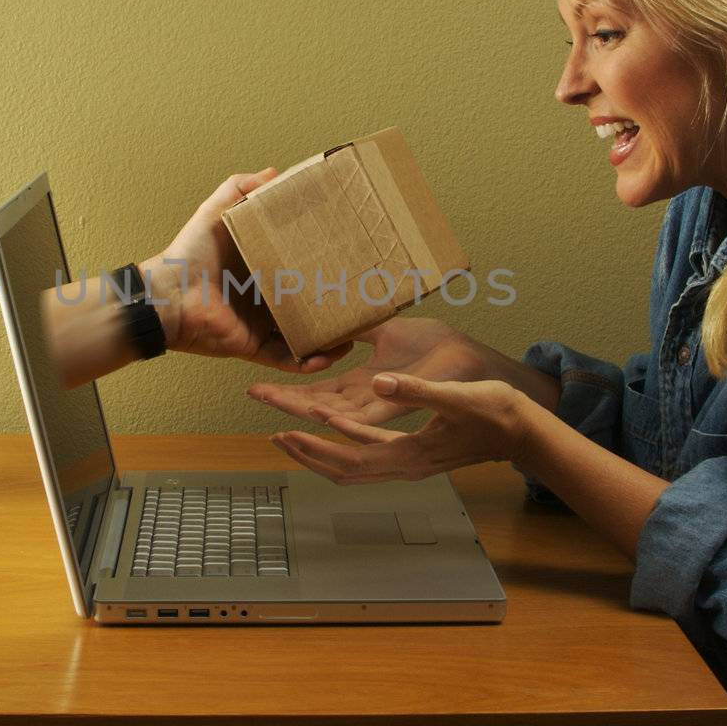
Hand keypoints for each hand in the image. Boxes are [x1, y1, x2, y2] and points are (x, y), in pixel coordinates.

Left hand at [144, 168, 351, 374]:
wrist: (168, 295)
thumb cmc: (190, 252)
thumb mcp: (216, 212)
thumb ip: (240, 188)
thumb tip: (273, 171)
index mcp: (260, 268)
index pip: (299, 267)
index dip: (323, 265)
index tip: (351, 259)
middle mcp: (264, 298)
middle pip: (308, 303)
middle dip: (334, 304)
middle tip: (363, 298)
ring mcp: (261, 325)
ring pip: (304, 335)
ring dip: (329, 339)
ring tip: (354, 334)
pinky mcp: (254, 347)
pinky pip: (287, 359)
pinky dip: (308, 361)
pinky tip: (329, 356)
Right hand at [246, 318, 487, 425]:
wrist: (472, 361)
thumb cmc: (436, 348)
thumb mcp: (388, 330)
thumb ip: (360, 328)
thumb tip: (333, 309)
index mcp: (363, 383)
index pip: (317, 390)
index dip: (288, 390)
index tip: (258, 385)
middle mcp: (368, 399)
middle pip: (318, 404)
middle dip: (285, 401)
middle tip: (254, 394)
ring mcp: (385, 405)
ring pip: (336, 414)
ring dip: (304, 408)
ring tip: (276, 402)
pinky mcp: (404, 404)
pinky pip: (370, 416)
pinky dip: (344, 415)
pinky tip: (321, 412)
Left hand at [269, 372, 528, 483]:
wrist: (524, 432)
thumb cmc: (495, 412)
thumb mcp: (455, 395)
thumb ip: (416, 390)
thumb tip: (379, 383)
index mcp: (409, 455)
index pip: (349, 458)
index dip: (315, 447)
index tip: (285, 430)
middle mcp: (404, 466)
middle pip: (344, 470)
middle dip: (308, 454)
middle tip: (276, 435)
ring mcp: (410, 463)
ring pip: (354, 467)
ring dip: (322, 453)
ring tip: (294, 435)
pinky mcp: (416, 454)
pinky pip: (370, 456)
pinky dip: (345, 444)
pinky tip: (335, 427)